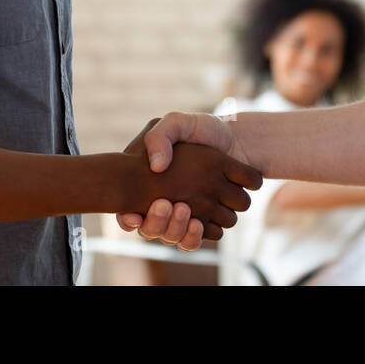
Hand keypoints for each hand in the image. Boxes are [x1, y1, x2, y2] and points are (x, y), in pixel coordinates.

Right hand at [116, 112, 252, 249]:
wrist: (238, 141)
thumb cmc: (201, 130)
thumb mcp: (176, 123)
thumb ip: (160, 137)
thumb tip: (157, 167)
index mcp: (146, 182)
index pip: (126, 210)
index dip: (126, 218)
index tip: (134, 215)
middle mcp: (161, 205)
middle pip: (151, 230)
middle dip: (156, 222)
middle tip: (165, 204)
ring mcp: (184, 216)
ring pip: (173, 237)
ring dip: (177, 228)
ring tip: (185, 209)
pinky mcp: (206, 223)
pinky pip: (194, 241)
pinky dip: (197, 235)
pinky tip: (200, 222)